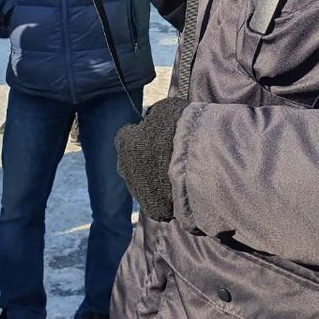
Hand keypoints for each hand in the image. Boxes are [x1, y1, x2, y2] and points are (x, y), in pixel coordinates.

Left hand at [115, 97, 187, 221]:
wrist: (195, 161)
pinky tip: (181, 189)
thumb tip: (152, 116)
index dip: (140, 135)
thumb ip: (154, 115)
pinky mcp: (152, 208)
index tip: (155, 134)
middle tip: (166, 155)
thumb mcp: (165, 110)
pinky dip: (166, 196)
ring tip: (178, 174)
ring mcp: (137, 190)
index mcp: (124, 142)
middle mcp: (124, 167)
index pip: (125, 136)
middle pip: (130, 162)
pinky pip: (156, 201)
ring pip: (142, 183)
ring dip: (155, 179)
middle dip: (144, 159)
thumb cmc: (179, 130)